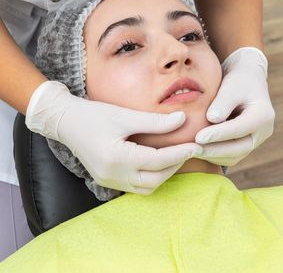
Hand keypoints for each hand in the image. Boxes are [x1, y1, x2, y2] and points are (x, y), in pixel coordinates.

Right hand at [25, 81, 202, 193]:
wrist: (66, 122)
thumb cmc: (94, 115)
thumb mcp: (125, 115)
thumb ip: (155, 122)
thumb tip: (182, 120)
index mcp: (117, 158)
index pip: (158, 161)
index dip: (180, 153)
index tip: (195, 145)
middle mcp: (113, 175)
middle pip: (155, 179)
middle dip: (174, 166)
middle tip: (187, 151)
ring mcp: (109, 181)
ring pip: (146, 188)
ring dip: (163, 174)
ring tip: (174, 157)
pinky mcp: (106, 180)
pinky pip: (135, 187)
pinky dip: (150, 178)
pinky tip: (155, 164)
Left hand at [195, 47, 274, 166]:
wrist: (245, 82)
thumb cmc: (237, 80)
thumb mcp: (231, 86)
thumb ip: (223, 102)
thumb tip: (211, 119)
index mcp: (263, 115)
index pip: (239, 129)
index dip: (218, 134)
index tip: (198, 137)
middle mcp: (262, 132)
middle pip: (238, 149)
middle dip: (213, 150)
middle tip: (191, 149)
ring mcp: (254, 141)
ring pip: (233, 156)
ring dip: (211, 155)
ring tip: (190, 151)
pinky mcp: (243, 145)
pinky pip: (228, 156)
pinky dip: (212, 155)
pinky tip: (196, 150)